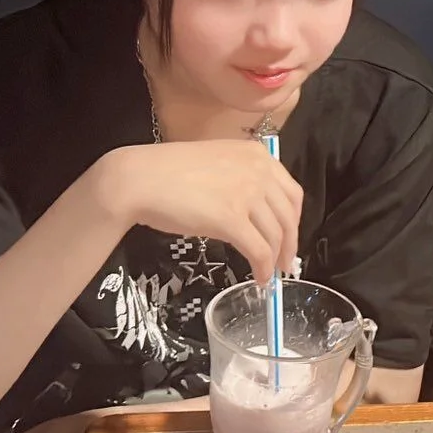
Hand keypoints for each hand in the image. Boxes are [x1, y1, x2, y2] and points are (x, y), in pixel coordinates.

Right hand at [91, 141, 302, 279]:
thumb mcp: (216, 164)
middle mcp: (258, 171)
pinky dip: (263, 268)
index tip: (289, 236)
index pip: (292, 192)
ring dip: (276, 259)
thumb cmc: (168, 172)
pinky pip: (259, 250)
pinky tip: (258, 277)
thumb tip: (256, 211)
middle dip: (290, 243)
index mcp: (256, 155)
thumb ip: (241, 179)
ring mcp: (246, 194)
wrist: (138, 179)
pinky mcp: (231, 218)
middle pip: (288, 216)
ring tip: (271, 273)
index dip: (294, 220)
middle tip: (285, 262)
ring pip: (276, 235)